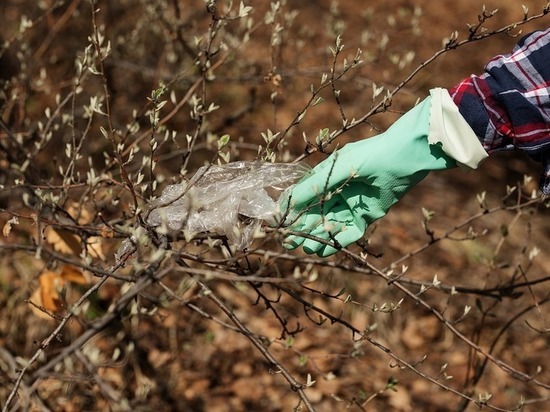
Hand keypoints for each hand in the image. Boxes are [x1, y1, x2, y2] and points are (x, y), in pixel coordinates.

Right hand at [281, 97, 456, 256]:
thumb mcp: (335, 170)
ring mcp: (351, 205)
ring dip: (317, 237)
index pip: (302, 199)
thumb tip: (283, 205)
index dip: (291, 212)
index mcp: (325, 179)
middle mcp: (336, 193)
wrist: (403, 157)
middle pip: (314, 215)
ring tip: (306, 246)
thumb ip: (311, 188)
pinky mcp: (366, 216)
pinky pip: (349, 232)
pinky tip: (325, 248)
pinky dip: (337, 241)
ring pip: (329, 226)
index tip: (279, 225)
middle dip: (302, 229)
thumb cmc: (367, 157)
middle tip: (290, 242)